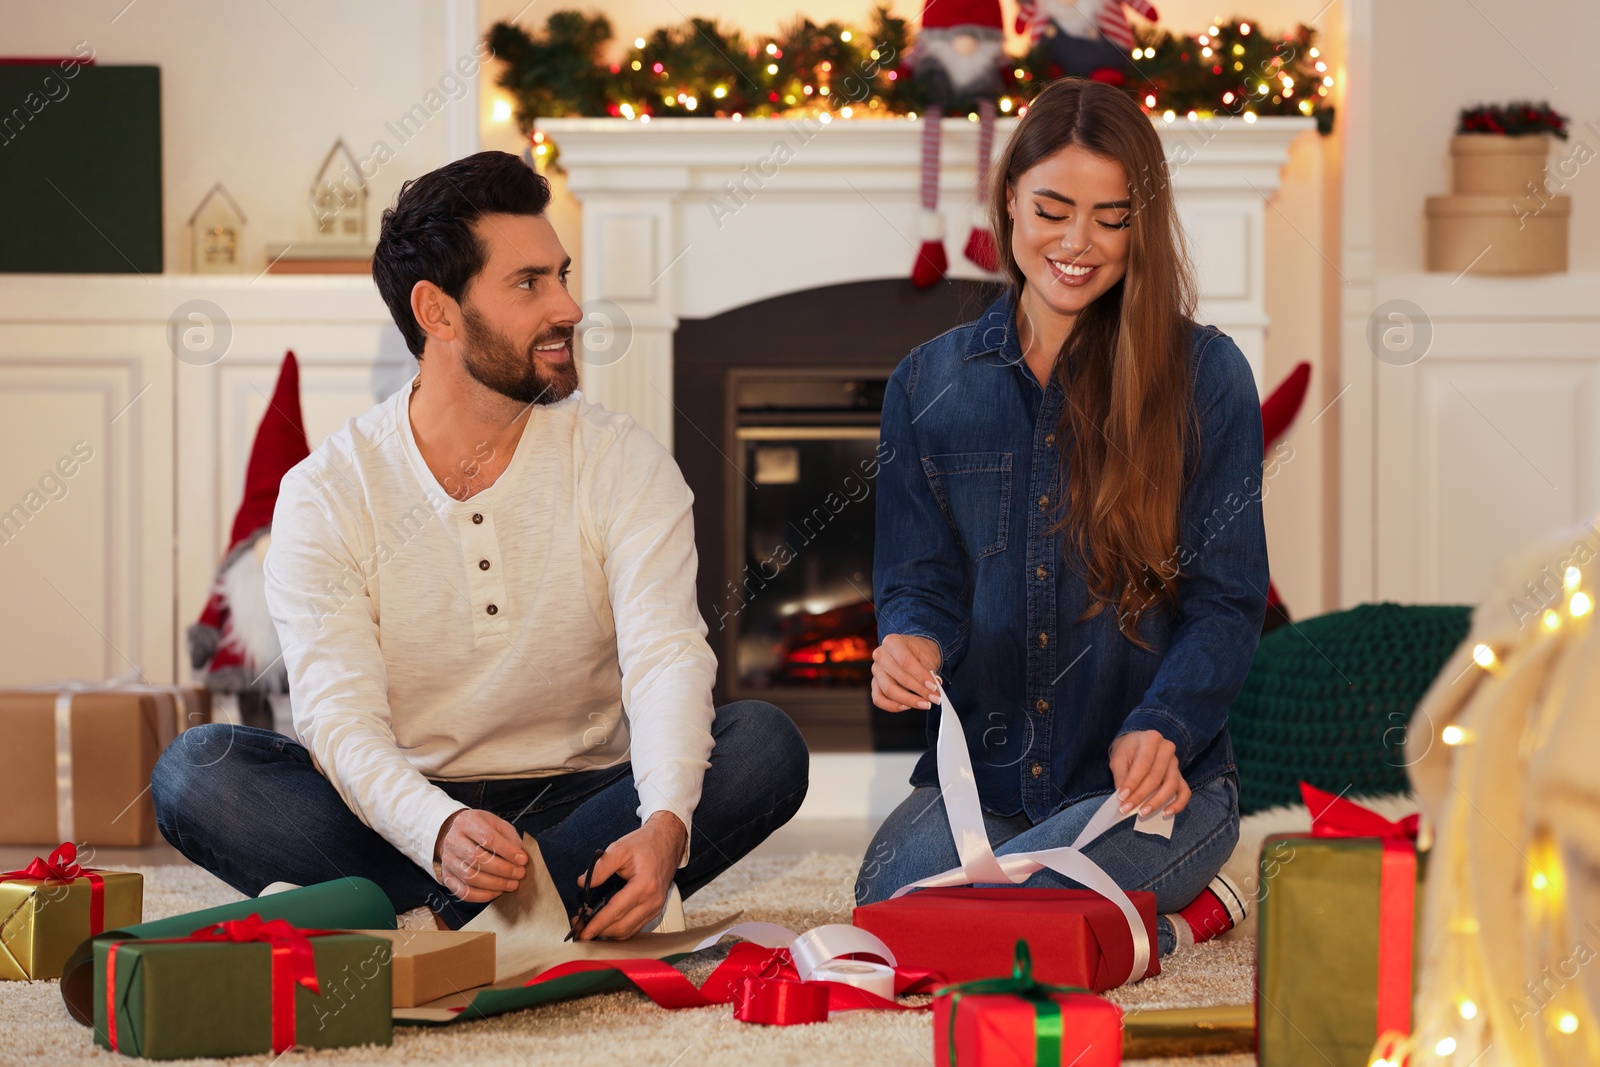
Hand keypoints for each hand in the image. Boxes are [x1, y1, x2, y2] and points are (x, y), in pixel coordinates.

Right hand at [434, 809, 527, 902]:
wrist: (453, 833)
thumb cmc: (479, 828)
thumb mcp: (496, 823)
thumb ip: (509, 837)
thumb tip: (520, 857)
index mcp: (467, 823)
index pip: (487, 839)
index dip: (507, 851)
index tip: (523, 859)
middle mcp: (453, 841)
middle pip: (477, 859)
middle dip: (502, 869)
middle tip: (519, 874)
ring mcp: (448, 860)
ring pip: (470, 877)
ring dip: (495, 884)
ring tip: (512, 884)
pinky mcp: (446, 876)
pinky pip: (463, 892)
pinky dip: (482, 896)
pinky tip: (496, 892)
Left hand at [574, 811, 686, 940]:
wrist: (668, 841)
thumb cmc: (645, 843)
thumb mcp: (620, 848)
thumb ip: (601, 867)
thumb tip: (582, 884)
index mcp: (644, 886)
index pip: (616, 911)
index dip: (597, 924)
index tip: (581, 933)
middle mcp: (653, 901)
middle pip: (622, 927)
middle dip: (599, 932)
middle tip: (579, 929)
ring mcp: (656, 907)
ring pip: (629, 931)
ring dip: (608, 933)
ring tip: (589, 926)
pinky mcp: (656, 909)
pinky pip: (635, 927)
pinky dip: (619, 929)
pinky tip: (606, 924)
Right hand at [871, 634, 941, 711]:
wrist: (913, 651)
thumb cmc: (920, 652)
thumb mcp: (928, 656)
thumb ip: (929, 672)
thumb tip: (933, 689)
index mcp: (892, 642)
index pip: (906, 662)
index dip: (921, 676)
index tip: (934, 687)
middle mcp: (880, 655)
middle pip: (899, 677)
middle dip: (920, 691)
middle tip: (935, 699)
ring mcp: (876, 670)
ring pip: (889, 690)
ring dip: (909, 700)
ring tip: (925, 704)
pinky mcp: (874, 684)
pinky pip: (879, 699)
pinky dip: (892, 706)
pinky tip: (907, 706)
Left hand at [1108, 730, 1190, 816]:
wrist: (1138, 743)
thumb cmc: (1128, 750)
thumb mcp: (1119, 757)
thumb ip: (1121, 775)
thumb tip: (1123, 796)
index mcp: (1151, 739)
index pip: (1143, 764)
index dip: (1132, 782)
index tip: (1122, 797)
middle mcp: (1167, 749)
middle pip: (1156, 776)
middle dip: (1140, 795)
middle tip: (1127, 808)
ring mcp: (1176, 763)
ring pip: (1171, 784)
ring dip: (1157, 801)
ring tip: (1143, 812)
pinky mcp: (1180, 775)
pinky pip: (1184, 791)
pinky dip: (1178, 804)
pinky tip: (1166, 813)